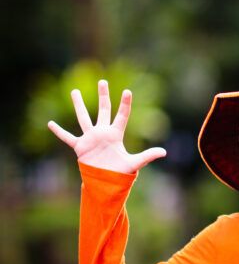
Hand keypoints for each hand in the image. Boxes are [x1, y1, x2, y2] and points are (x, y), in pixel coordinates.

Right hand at [47, 79, 166, 173]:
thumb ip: (147, 156)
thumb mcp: (134, 163)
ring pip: (84, 118)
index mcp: (116, 134)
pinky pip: (68, 137)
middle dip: (104, 96)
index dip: (125, 104)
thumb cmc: (121, 173)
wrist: (106, 182)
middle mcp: (103, 132)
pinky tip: (50, 123)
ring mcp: (91, 138)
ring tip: (75, 92)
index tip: (127, 91)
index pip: (122, 115)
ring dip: (79, 105)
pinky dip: (59, 131)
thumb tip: (164, 152)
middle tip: (102, 81)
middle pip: (103, 110)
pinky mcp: (80, 146)